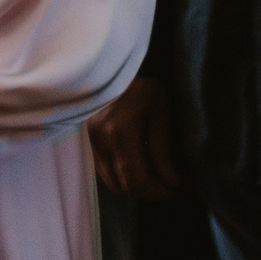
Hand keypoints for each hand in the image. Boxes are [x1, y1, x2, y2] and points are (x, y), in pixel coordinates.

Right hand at [88, 71, 179, 200]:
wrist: (116, 68)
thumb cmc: (143, 86)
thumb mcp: (159, 112)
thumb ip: (162, 148)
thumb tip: (170, 181)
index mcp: (121, 130)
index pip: (136, 177)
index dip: (155, 191)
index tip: (172, 191)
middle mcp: (101, 139)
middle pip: (123, 184)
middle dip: (146, 191)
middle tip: (164, 187)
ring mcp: (91, 140)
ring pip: (111, 181)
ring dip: (132, 186)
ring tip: (151, 178)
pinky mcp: (88, 140)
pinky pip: (104, 170)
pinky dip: (120, 176)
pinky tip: (135, 166)